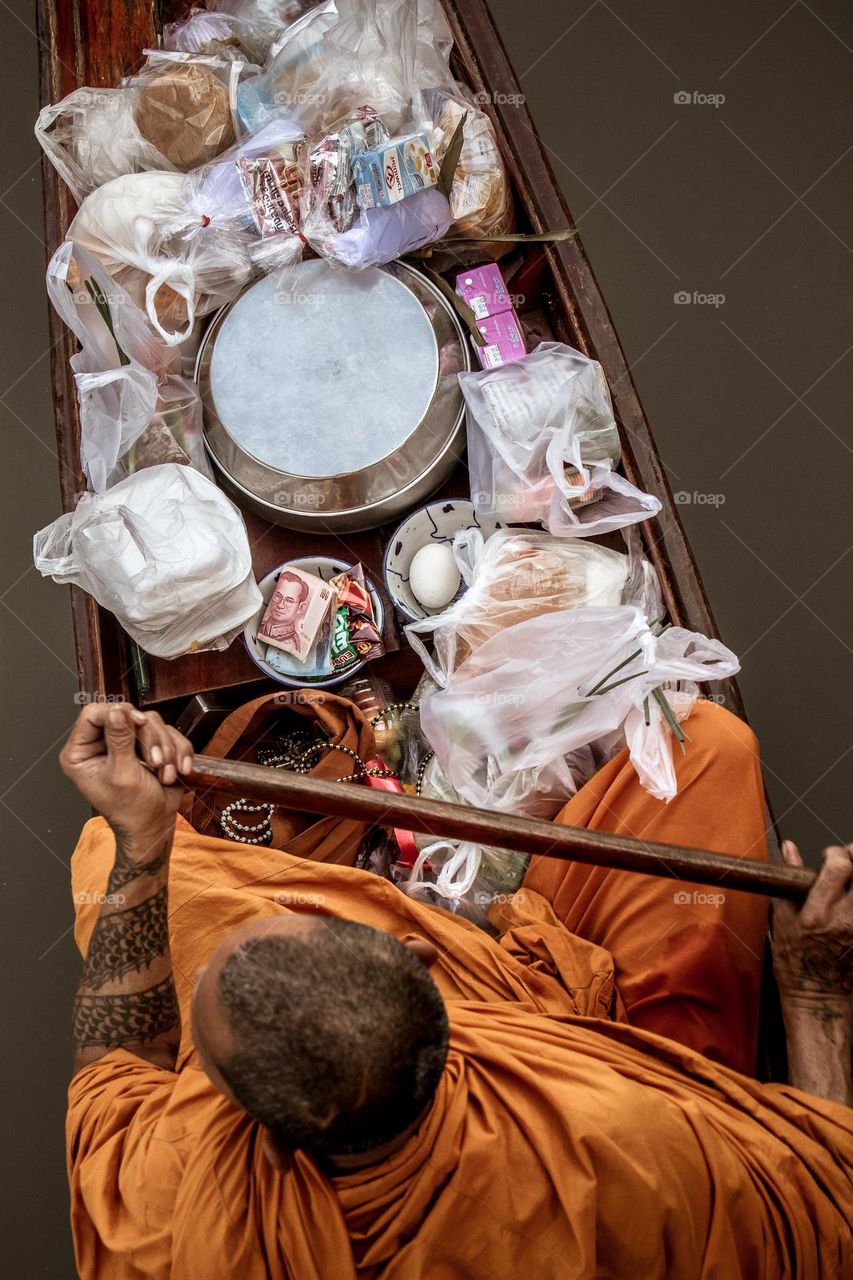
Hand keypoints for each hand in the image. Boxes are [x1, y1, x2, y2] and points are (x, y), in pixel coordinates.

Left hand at [60, 703, 192, 859]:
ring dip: (166, 748)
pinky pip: (169, 733)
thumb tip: (117, 711)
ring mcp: (127, 742)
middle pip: (128, 715)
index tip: (138, 723)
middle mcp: (102, 743)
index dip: (117, 713)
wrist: (155, 826)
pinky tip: (177, 770)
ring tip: (165, 773)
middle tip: (156, 762)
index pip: (93, 714)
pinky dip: (178, 751)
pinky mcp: (150, 745)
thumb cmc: (131, 809)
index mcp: (81, 752)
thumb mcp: (122, 775)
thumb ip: (119, 740)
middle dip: (149, 738)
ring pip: (152, 722)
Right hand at [772, 841, 852, 1005]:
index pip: (840, 867)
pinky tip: (850, 900)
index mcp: (818, 912)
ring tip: (850, 882)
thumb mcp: (783, 918)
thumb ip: (789, 880)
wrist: (816, 995)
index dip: (835, 853)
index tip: (828, 858)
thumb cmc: (795, 960)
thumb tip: (789, 848)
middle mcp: (845, 919)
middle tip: (848, 863)